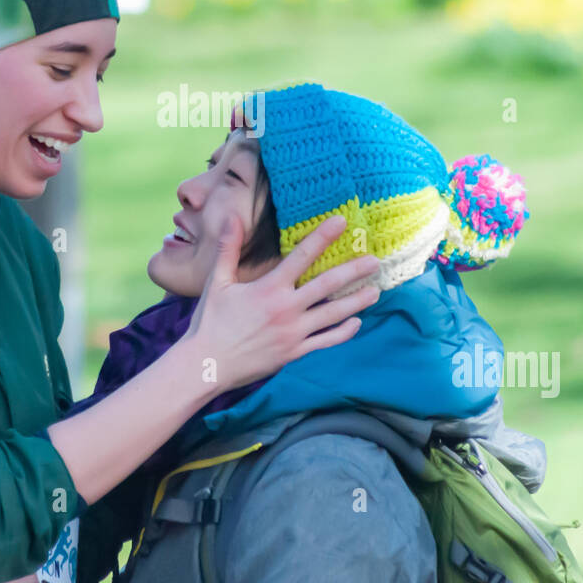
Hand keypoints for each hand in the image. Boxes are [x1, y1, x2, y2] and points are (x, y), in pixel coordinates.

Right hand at [185, 213, 380, 390]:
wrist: (207, 364)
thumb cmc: (210, 322)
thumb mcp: (217, 282)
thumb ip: (228, 249)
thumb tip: (232, 218)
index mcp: (269, 289)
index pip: (301, 256)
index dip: (322, 237)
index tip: (341, 222)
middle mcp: (286, 309)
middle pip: (328, 285)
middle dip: (354, 271)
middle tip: (375, 261)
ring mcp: (293, 333)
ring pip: (334, 315)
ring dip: (357, 302)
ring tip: (376, 291)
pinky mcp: (294, 353)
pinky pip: (326, 342)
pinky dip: (344, 333)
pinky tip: (356, 323)